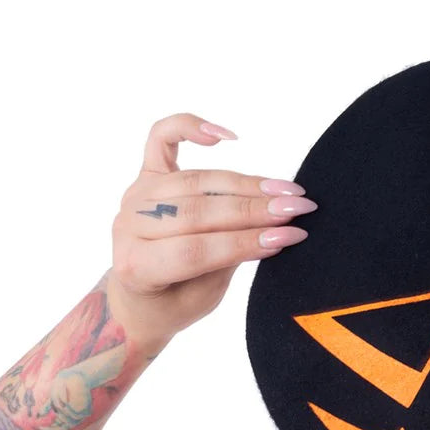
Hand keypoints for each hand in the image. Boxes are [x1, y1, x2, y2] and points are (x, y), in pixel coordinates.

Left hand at [106, 112, 314, 348]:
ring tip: (286, 190)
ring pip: (196, 180)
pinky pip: (162, 137)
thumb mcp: (203, 296)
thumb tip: (276, 231)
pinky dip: (190, 127)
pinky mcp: (144, 174)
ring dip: (246, 183)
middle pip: (198, 210)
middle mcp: (131, 224)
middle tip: (298, 210)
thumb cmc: (173, 303)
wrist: (137, 298)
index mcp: (136, 265)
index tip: (290, 236)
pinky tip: (225, 136)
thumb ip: (228, 260)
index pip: (197, 249)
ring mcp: (136, 195)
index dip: (246, 241)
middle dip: (254, 210)